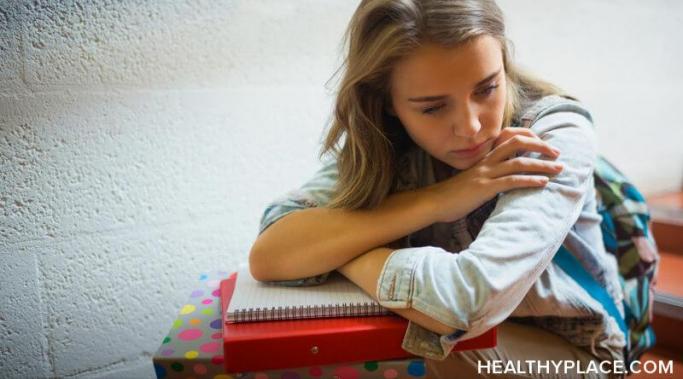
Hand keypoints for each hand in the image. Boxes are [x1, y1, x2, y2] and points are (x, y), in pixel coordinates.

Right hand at [425, 127, 562, 222]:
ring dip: (542, 165)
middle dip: (540, 147)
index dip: (529, 138)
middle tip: (557, 154)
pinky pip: (511, 181)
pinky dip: (530, 180)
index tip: (544, 145)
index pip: (508, 139)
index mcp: (484, 159)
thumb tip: (504, 182)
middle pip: (517, 144)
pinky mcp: (485, 188)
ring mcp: (485, 174)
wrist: (434, 203)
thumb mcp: (472, 181)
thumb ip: (488, 177)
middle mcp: (486, 162)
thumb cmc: (453, 196)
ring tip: (559, 169)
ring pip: (519, 163)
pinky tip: (543, 183)